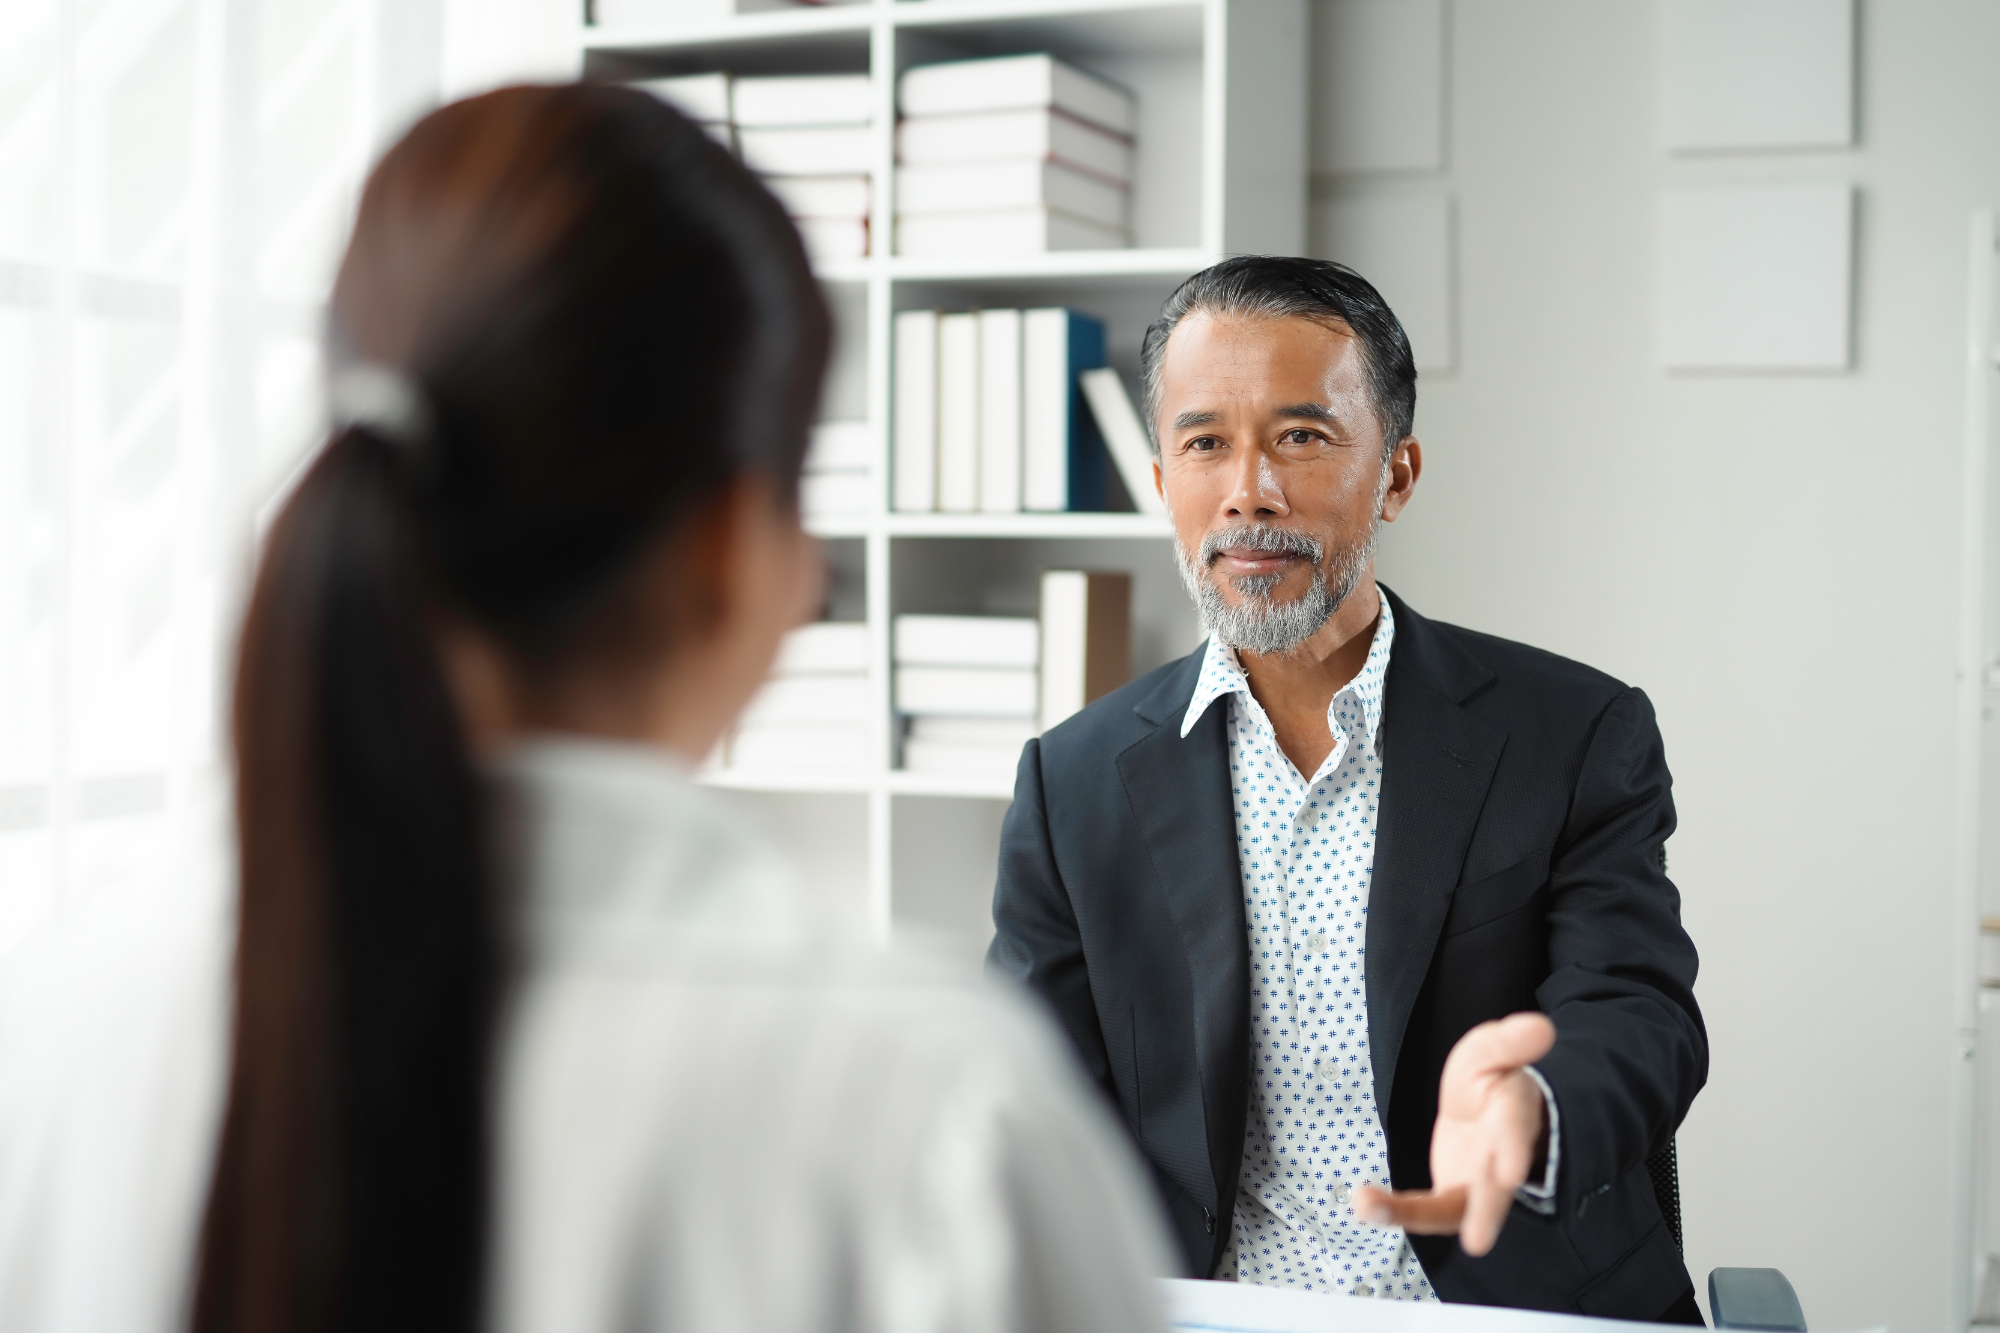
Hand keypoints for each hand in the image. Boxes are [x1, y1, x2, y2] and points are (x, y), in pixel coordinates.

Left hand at [1350, 1012, 1555, 1256]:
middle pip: (1496, 1186)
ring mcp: (1478, 1185)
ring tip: (1380, 1213)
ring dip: (1419, 1217)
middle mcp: (1502, 1159)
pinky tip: (1362, 1203)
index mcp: (1514, 1114)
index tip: (1510, 1172)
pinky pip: (1424, 1210)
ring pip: (1462, 1209)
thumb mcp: (1490, 1051)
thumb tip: (1541, 1026)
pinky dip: (1393, 1209)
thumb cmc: (1490, 1082)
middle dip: (1488, 1208)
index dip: (1513, 1148)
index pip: (1515, 1127)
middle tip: (1478, 1239)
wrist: (1487, 1112)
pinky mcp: (1452, 1198)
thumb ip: (1509, 1044)